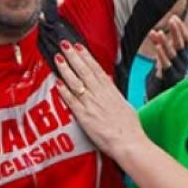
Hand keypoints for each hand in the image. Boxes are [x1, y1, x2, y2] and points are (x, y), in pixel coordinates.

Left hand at [54, 41, 147, 160]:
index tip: (79, 46)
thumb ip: (114, 93)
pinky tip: (57, 82)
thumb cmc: (129, 129)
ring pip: (76, 82)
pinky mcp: (84, 117)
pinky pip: (72, 101)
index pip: (96, 69)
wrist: (129, 143)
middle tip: (64, 44)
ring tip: (58, 58)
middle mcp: (100, 95)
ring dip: (66, 69)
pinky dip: (64, 91)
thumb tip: (108, 82)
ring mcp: (91, 104)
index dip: (86, 56)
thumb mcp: (124, 105)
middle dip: (74, 56)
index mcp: (111, 91)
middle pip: (85, 71)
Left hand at [152, 15, 187, 76]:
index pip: (185, 41)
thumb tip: (154, 32)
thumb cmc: (163, 81)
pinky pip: (166, 66)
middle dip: (176, 32)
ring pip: (173, 55)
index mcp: (183, 59)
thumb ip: (159, 47)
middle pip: (181, 45)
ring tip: (159, 33)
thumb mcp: (162, 60)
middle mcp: (184, 65)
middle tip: (171, 19)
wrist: (165, 104)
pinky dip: (162, 55)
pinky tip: (157, 47)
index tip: (175, 18)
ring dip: (166, 43)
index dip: (180, 29)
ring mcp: (178, 72)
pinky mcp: (171, 80)